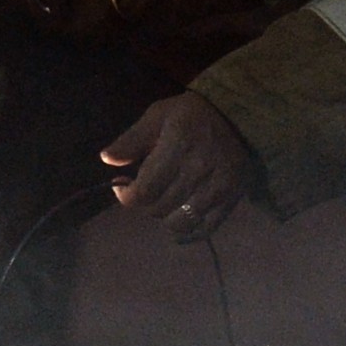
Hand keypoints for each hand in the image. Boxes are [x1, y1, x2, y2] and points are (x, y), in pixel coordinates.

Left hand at [100, 92, 250, 242]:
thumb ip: (131, 140)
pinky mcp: (232, 199)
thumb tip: (107, 159)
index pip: (145, 190)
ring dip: (164, 215)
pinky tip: (179, 216)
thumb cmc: (191, 115)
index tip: (122, 186)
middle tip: (144, 190)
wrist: (238, 118)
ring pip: (179, 222)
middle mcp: (199, 169)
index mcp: (179, 145)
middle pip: (159, 208)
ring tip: (163, 200)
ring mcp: (218, 187)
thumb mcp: (158, 116)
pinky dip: (187, 230)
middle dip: (144, 203)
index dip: (126, 196)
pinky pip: (204, 229)